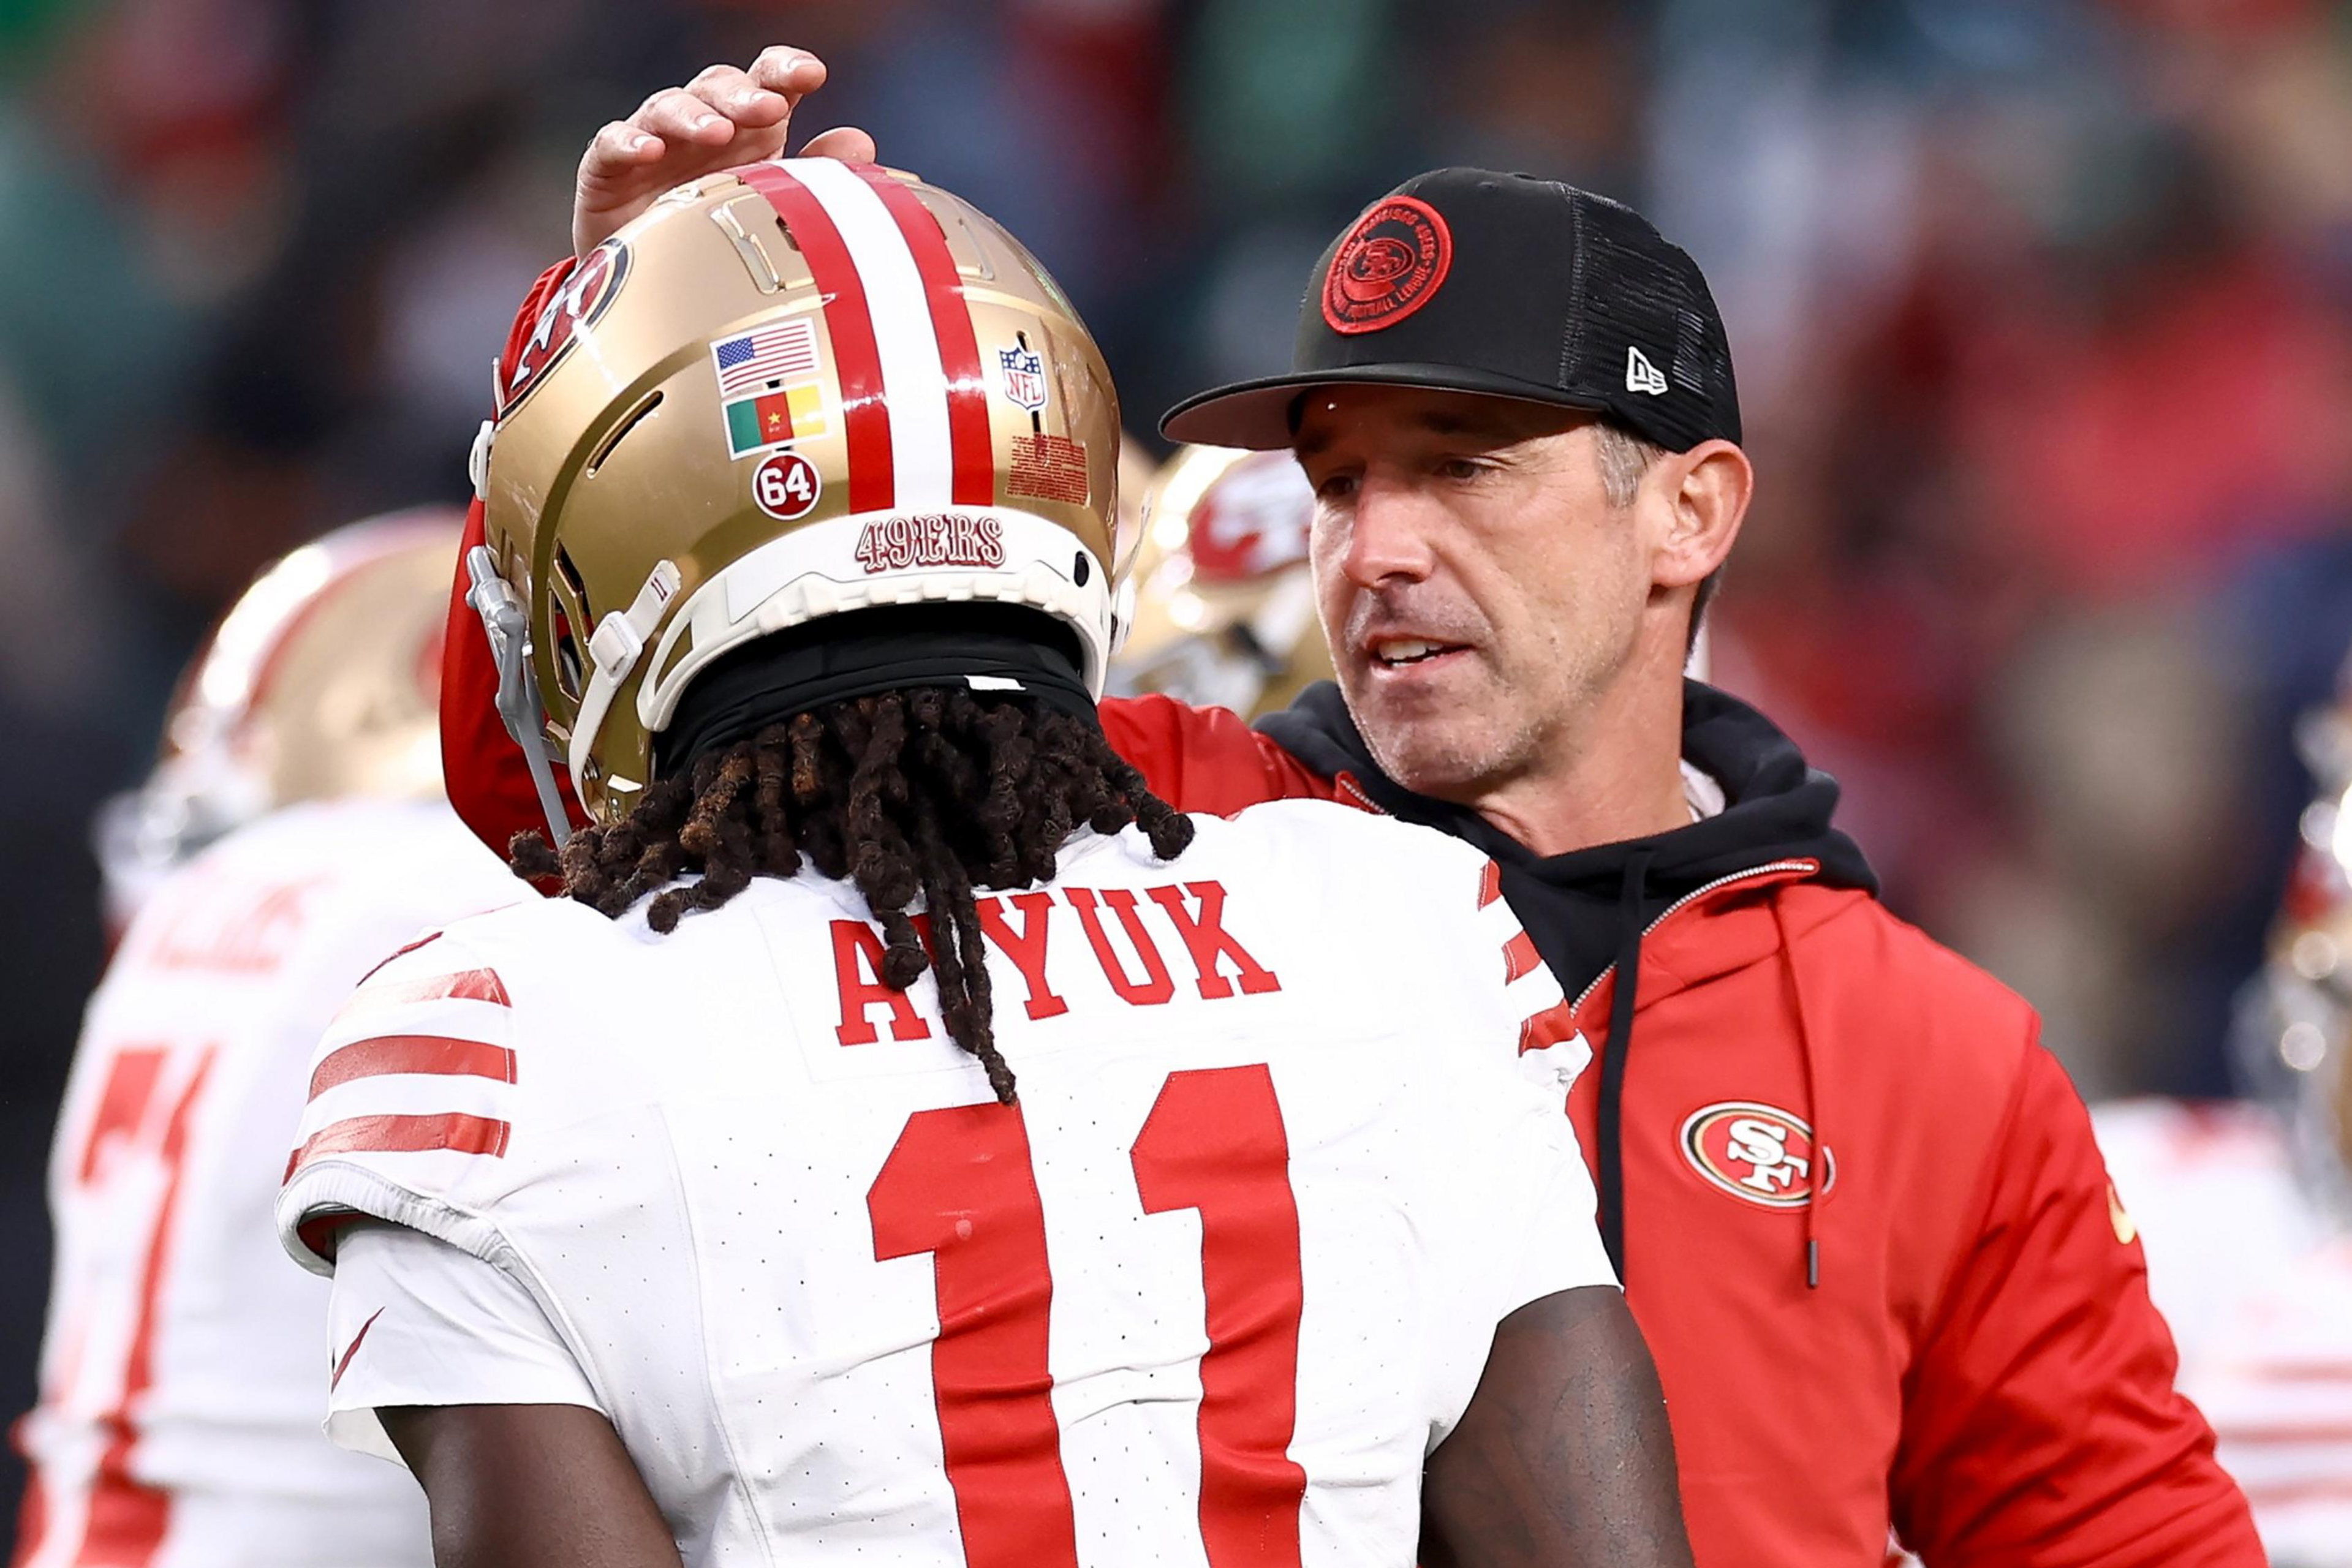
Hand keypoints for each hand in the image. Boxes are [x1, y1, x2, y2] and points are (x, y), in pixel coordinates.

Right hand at [574, 46, 877, 256]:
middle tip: (768, 109)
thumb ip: (819, 178)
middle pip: (720, 87)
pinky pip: (612, 144)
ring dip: (693, 116)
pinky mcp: (608, 170)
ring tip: (716, 134)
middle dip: (744, 93)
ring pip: (668, 107)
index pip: (767, 82)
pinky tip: (648, 152)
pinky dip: (628, 142)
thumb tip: (861, 143)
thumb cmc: (722, 241)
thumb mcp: (776, 212)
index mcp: (749, 130)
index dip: (785, 70)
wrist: (659, 297)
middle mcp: (702, 127)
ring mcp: (654, 144)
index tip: (812, 75)